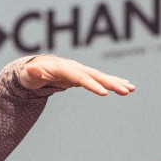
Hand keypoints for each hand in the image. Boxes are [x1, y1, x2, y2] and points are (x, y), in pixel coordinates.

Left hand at [20, 55, 134, 95]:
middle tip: (126, 91)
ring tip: (131, 89)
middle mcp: (75, 68)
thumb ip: (32, 73)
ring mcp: (81, 71)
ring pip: (101, 76)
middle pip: (95, 76)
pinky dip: (114, 82)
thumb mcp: (28, 75)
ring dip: (117, 83)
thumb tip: (31, 69)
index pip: (80, 78)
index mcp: (64, 68)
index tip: (104, 93)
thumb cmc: (31, 74)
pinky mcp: (84, 76)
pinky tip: (127, 86)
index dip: (92, 85)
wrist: (36, 68)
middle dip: (111, 83)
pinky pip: (101, 79)